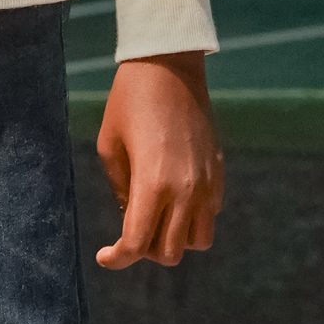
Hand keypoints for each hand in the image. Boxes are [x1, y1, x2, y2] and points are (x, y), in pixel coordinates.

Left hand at [95, 51, 223, 268]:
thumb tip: (129, 215)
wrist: (168, 65)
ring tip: (153, 216)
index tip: (104, 257)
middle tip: (128, 228)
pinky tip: (174, 196)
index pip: (136, 242)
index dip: (117, 258)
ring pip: (196, 241)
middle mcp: (185, 191)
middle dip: (145, 249)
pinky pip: (210, 215)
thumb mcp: (109, 144)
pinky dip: (192, 218)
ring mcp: (207, 183)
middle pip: (169, 252)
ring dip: (173, 238)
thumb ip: (119, 187)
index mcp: (152, 184)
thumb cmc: (129, 100)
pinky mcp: (219, 172)